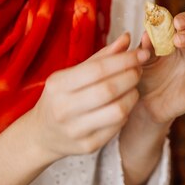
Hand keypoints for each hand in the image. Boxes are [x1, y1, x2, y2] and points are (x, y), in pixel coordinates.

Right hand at [28, 33, 148, 162]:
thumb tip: (127, 38)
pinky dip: (126, 112)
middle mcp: (64, 108)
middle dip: (131, 76)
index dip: (124, 60)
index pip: (98, 69)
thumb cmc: (61, 97)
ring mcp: (75, 130)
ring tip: (133, 88)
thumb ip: (101, 57)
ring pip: (118, 110)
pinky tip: (124, 104)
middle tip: (139, 69)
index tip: (142, 53)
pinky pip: (117, 126)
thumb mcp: (73, 74)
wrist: (42, 134)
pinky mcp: (88, 145)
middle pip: (109, 89)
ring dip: (132, 95)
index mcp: (58, 85)